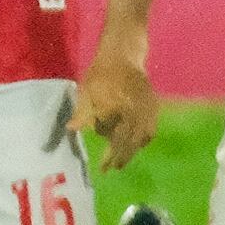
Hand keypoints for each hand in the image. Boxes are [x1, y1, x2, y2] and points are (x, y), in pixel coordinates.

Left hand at [71, 48, 157, 173]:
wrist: (122, 55)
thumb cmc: (101, 73)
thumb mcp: (87, 91)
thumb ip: (81, 112)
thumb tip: (70, 129)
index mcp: (119, 111)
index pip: (115, 141)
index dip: (110, 157)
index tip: (104, 169)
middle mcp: (136, 114)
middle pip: (130, 143)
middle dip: (121, 157)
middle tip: (114, 168)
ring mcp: (147, 111)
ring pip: (142, 138)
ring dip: (133, 151)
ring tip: (124, 161)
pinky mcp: (153, 106)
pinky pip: (151, 129)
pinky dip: (144, 139)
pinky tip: (138, 144)